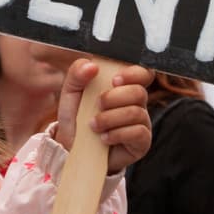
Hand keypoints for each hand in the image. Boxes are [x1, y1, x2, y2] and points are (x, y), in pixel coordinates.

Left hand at [54, 59, 151, 173]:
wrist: (73, 147)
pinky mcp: (141, 142)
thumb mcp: (71, 92)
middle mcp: (136, 103)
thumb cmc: (76, 117)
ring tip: (94, 125)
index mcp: (123, 86)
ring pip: (136, 113)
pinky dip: (117, 134)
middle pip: (139, 92)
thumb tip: (92, 65)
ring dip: (110, 118)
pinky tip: (104, 138)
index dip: (134, 73)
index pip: (143, 73)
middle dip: (114, 98)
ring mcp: (141, 123)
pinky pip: (138, 133)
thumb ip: (77, 74)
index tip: (114, 80)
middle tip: (97, 105)